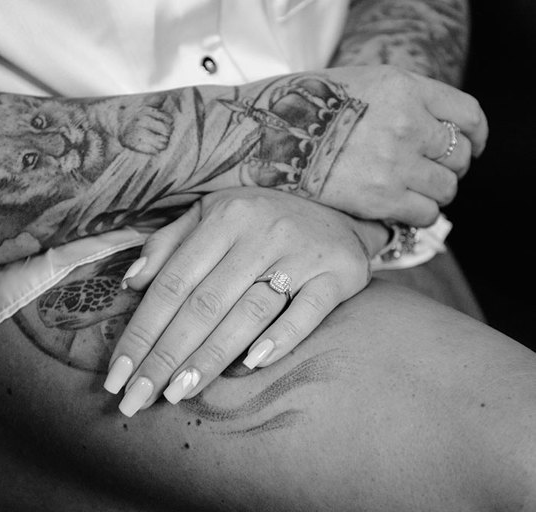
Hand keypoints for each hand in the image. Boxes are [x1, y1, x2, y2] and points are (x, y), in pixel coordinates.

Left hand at [102, 188, 386, 416]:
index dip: (141, 331)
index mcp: (222, 218)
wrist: (339, 213)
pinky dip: (280, 339)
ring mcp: (299, 254)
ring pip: (248, 312)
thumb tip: (131, 282)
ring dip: (211, 357)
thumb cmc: (262, 221)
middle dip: (165, 356)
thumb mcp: (212, 214)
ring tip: (177, 393)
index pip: (172, 283)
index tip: (117, 374)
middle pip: (203, 304)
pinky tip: (251, 366)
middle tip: (137, 398)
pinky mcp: (335, 274)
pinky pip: (306, 312)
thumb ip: (169, 243)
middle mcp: (258, 233)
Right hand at [302, 66, 487, 225]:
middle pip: (459, 155)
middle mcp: (406, 122)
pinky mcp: (378, 198)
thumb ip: (404, 100)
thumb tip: (434, 130)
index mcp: (404, 88)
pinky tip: (402, 210)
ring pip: (446, 188)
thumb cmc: (305, 108)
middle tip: (432, 175)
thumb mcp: (362, 83)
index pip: (467, 115)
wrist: (263, 135)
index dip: (476, 136)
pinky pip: (425, 214)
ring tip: (414, 194)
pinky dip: (420, 215)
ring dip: (435, 194)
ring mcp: (394, 162)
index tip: (471, 147)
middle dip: (451, 168)